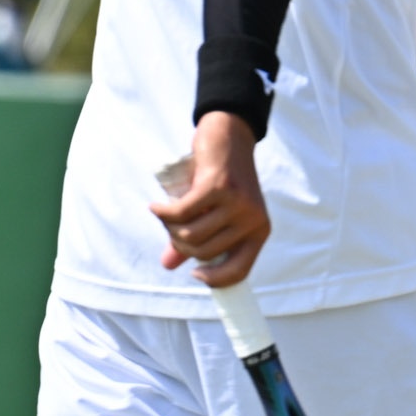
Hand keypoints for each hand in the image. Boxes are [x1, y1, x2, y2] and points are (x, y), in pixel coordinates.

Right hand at [150, 111, 270, 286]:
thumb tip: (167, 265)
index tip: (193, 272)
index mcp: (259, 231)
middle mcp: (253, 220)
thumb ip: (194, 239)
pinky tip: (156, 207)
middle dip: (180, 244)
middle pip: (204, 253)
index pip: (239, 272)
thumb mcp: (214, 213)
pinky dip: (164, 212)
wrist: (230, 136)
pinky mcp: (218, 186)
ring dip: (170, 228)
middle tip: (171, 227)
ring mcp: (237, 203)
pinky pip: (182, 212)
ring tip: (166, 215)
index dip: (214, 279)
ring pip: (191, 234)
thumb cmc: (222, 180)